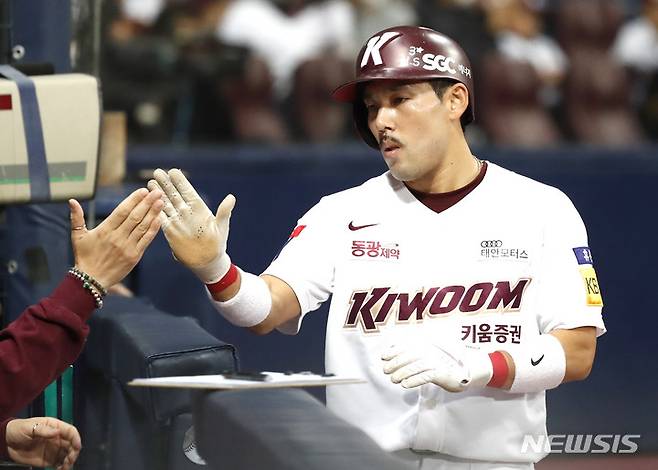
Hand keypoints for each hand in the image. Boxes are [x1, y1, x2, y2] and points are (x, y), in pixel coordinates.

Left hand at [5, 417, 80, 469]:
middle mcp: (57, 438)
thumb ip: (44, 430)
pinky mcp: (49, 459)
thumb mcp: (30, 427)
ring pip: (68, 454)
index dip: (76, 438)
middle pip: (72, 444)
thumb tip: (57, 432)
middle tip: (70, 459)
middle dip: (74, 452)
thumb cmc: (18, 429)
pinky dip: (63, 467)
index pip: (70, 431)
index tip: (77, 446)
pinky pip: (60, 463)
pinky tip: (62, 469)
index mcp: (55, 427)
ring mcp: (54, 449)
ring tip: (65, 466)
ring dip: (70, 461)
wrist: (7, 442)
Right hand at [70, 188, 162, 289]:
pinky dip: (153, 229)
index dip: (133, 200)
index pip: (122, 211)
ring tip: (160, 202)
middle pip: (135, 217)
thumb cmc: (84, 257)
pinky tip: (159, 219)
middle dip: (147, 203)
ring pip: (142, 227)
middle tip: (157, 192)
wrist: (91, 280)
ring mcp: (127, 247)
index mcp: (105, 230)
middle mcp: (117, 237)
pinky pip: (146, 240)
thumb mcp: (77, 236)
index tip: (143, 191)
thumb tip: (72, 201)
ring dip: (153, 213)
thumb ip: (77, 217)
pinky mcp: (135, 256)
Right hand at [148, 168, 234, 282]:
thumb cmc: (218, 242)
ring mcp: (177, 220)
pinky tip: (147, 202)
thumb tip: (232, 197)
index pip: (187, 191)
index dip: (180, 181)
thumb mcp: (222, 226)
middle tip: (157, 172)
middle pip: (174, 194)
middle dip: (165, 183)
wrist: (207, 260)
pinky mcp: (170, 230)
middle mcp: (186, 212)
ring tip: (149, 183)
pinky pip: (160, 218)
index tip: (173, 171)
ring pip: (165, 204)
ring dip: (157, 194)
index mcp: (199, 208)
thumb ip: (224, 211)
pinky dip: (154, 210)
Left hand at [381, 340, 491, 391]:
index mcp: (427, 345)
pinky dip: (414, 380)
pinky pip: (425, 376)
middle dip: (396, 362)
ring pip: (416, 366)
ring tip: (393, 379)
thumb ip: (414, 353)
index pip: (408, 345)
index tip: (383, 357)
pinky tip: (405, 384)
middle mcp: (431, 351)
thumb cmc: (442, 364)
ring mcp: (437, 361)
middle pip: (409, 355)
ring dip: (402, 373)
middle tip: (386, 370)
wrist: (465, 372)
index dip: (394, 350)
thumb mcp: (428, 355)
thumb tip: (393, 351)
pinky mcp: (442, 373)